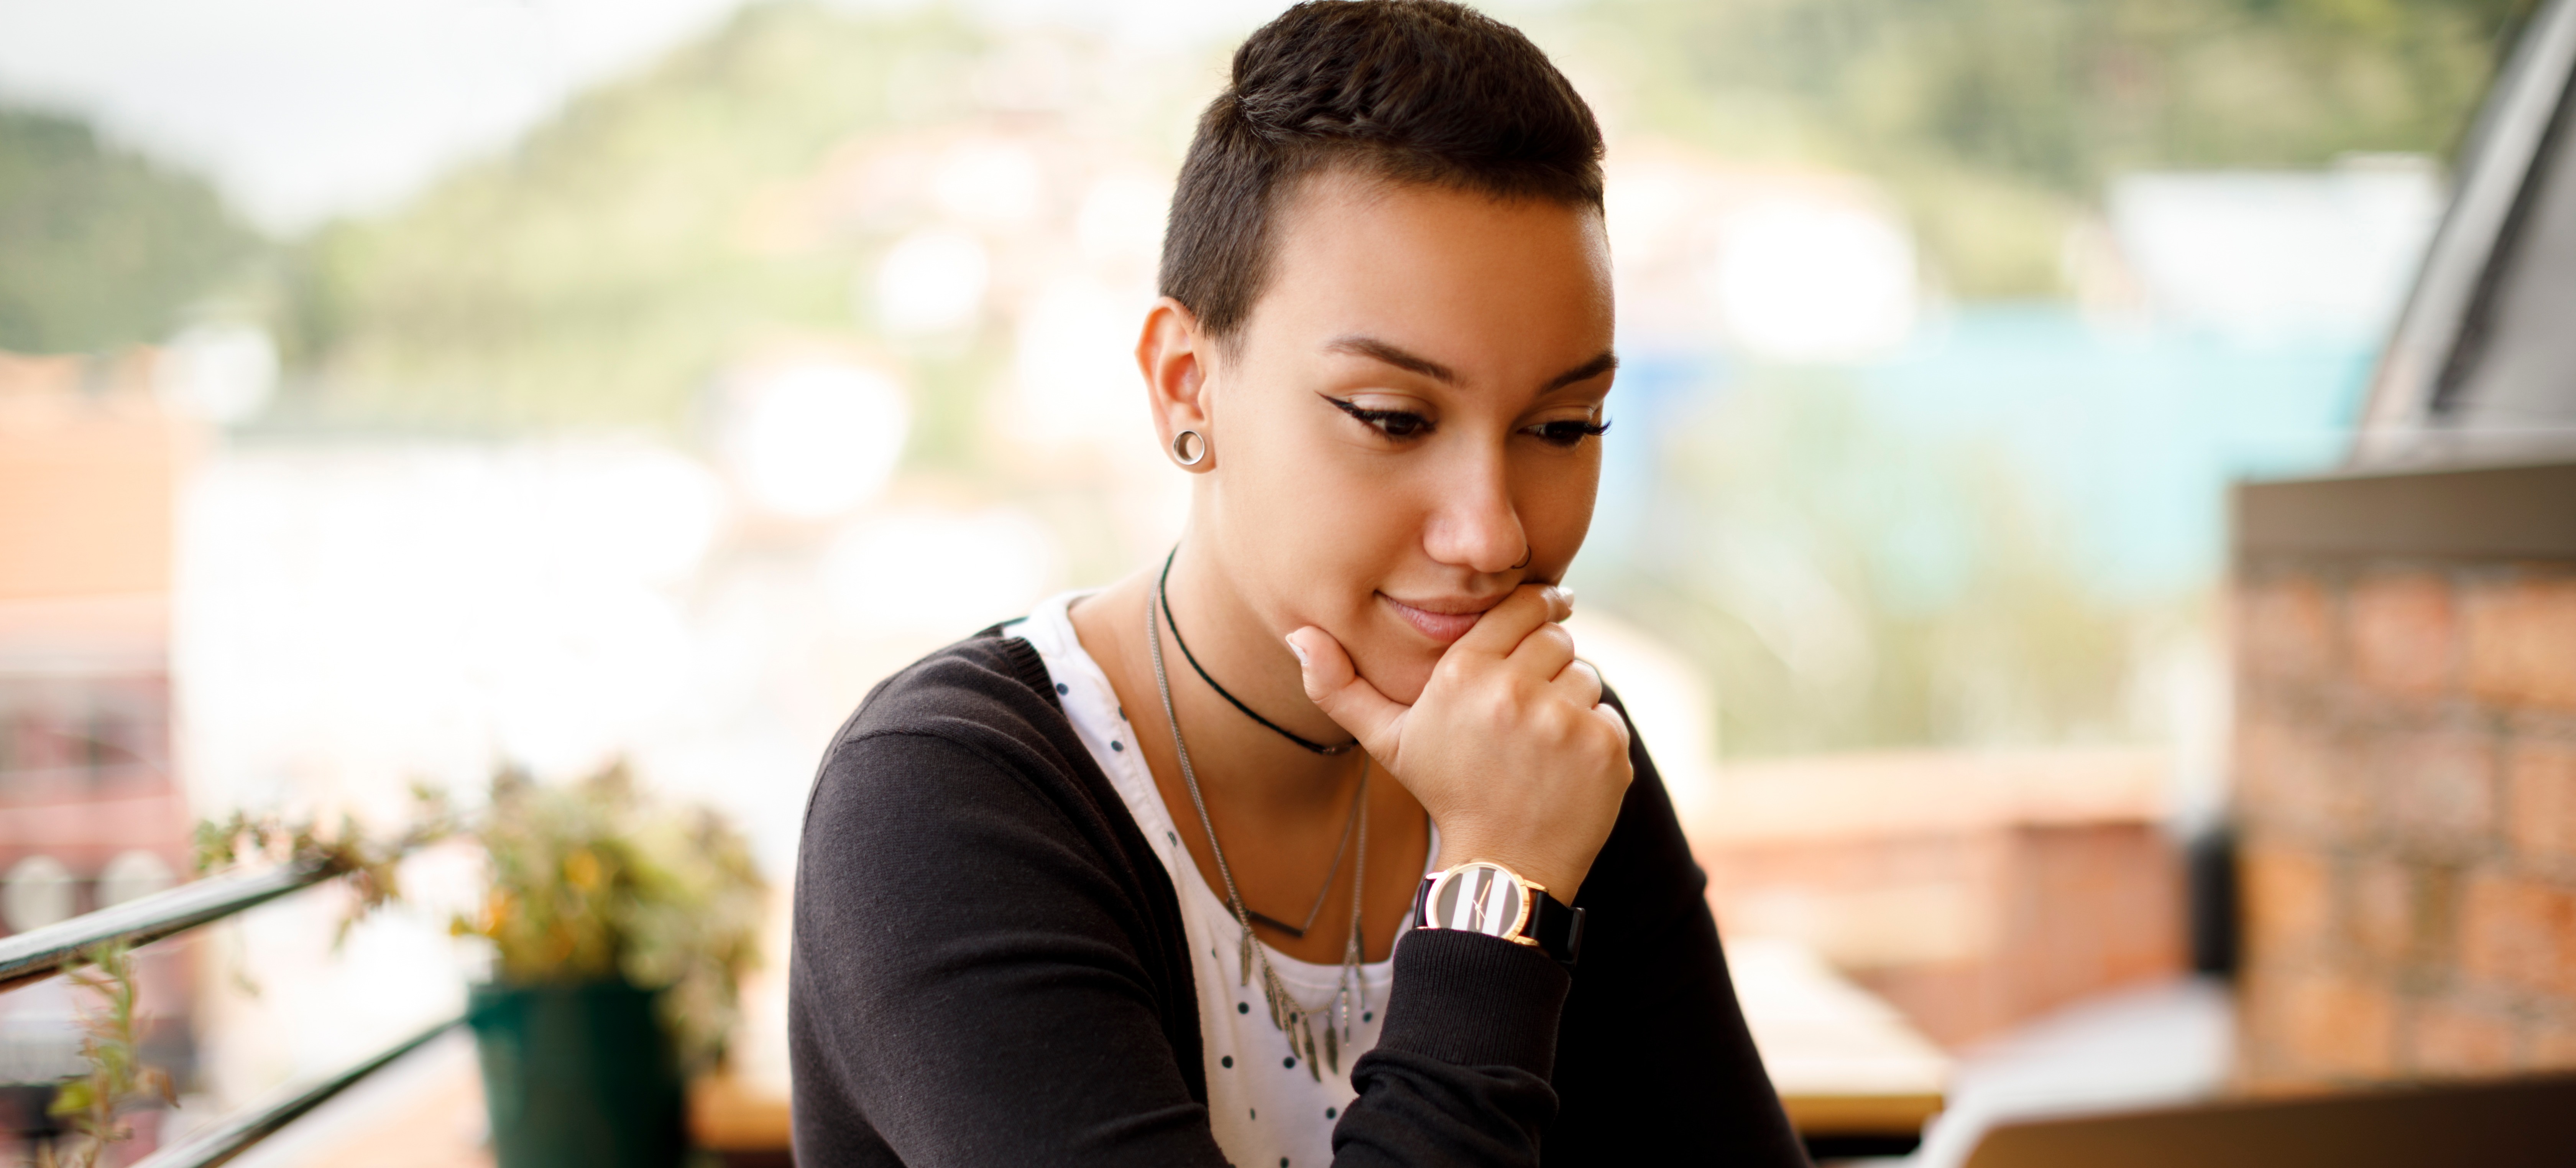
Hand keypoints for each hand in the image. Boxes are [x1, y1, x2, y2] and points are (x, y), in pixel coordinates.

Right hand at [1288, 585, 1631, 901]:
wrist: (1501, 866)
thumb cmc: (1447, 793)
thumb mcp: (1388, 741)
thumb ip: (1340, 686)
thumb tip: (1298, 633)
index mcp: (1464, 673)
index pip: (1523, 606)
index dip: (1537, 608)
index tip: (1545, 614)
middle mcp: (1514, 690)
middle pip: (1557, 637)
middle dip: (1548, 662)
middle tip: (1529, 702)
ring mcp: (1563, 720)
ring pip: (1585, 675)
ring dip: (1569, 700)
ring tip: (1541, 742)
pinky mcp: (1603, 747)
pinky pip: (1607, 715)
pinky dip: (1593, 738)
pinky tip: (1564, 768)